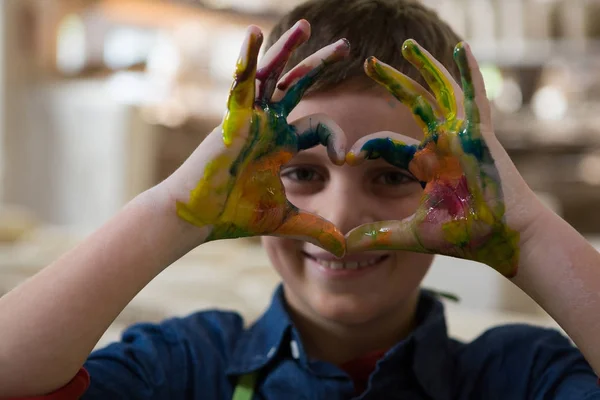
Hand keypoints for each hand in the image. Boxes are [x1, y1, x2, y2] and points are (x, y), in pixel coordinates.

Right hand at [164, 21, 349, 255]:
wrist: (199, 218)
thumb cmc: (235, 215)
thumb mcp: (285, 220)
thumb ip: (315, 228)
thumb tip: (347, 249)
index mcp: (282, 143)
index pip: (319, 127)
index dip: (338, 138)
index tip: (347, 158)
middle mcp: (268, 124)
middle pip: (299, 87)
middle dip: (321, 66)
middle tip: (346, 46)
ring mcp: (250, 117)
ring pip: (273, 75)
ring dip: (288, 49)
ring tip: (305, 25)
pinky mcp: (232, 118)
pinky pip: (240, 82)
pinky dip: (246, 58)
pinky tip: (252, 33)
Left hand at [345, 40, 535, 276]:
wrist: (504, 239)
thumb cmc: (465, 236)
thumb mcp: (412, 234)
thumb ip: (379, 236)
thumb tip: (342, 247)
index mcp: (426, 164)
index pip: (387, 145)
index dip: (366, 147)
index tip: (345, 156)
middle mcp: (442, 144)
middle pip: (412, 104)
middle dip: (390, 83)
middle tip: (367, 64)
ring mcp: (462, 136)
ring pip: (440, 91)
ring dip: (425, 67)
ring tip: (405, 46)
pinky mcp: (481, 135)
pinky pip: (475, 97)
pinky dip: (470, 73)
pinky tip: (461, 48)